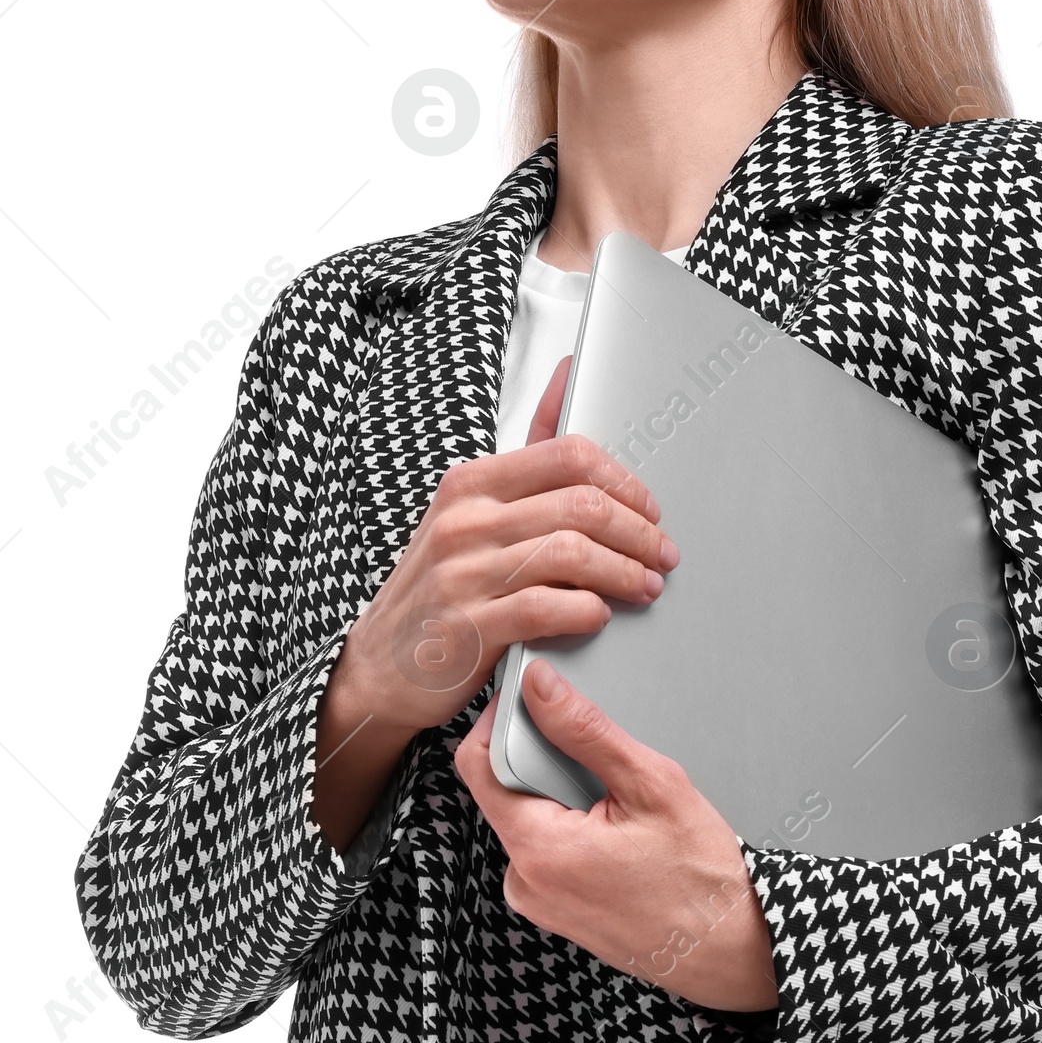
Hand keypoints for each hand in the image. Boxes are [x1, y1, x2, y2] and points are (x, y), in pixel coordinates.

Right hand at [329, 355, 680, 737]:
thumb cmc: (439, 587)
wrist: (380, 666)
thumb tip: (568, 376)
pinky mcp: (468, 626)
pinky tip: (599, 615)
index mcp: (472, 484)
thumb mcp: (473, 514)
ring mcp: (463, 573)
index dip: (624, 481)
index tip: (648, 509)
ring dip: (624, 572)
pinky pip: (547, 607)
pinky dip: (587, 610)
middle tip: (661, 554)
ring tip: (645, 586)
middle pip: (581, 505)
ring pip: (572, 554)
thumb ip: (530, 459)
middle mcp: (465, 521)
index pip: (568, 455)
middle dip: (638, 532)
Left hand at [453, 658, 779, 1014]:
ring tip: (618, 806)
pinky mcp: (553, 908)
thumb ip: (586, 731)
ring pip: (527, 815)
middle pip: (504, 788)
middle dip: (546, 758)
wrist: (729, 947)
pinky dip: (571, 823)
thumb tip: (542, 688)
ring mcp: (538, 900)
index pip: (479, 764)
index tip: (530, 695)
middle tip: (600, 759)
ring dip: (562, 793)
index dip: (500, 719)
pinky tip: (616, 832)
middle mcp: (524, 881)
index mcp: (539, 850)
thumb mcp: (651, 785)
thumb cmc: (700, 878)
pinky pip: (544, 846)